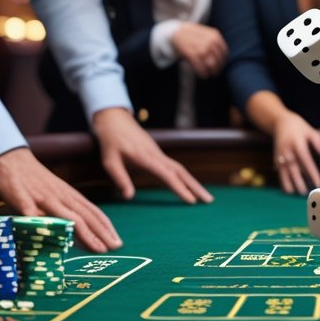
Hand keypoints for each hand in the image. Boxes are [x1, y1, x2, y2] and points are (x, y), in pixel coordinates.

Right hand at [0, 147, 122, 252]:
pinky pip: (31, 212)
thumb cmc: (37, 182)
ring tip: (95, 247)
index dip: (105, 228)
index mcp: (69, 196)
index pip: (92, 212)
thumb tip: (80, 236)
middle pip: (84, 217)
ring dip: (82, 232)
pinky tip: (46, 235)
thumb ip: (67, 213)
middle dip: (100, 234)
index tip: (117, 242)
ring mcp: (42, 198)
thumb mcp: (56, 194)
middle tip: (114, 248)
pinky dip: (41, 223)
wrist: (13, 160)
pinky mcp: (22, 198)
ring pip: (65, 216)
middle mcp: (61, 197)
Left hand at [92, 107, 213, 203]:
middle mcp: (156, 155)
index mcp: (145, 157)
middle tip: (209, 201)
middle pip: (181, 171)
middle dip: (196, 186)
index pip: (167, 175)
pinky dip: (185, 177)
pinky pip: (175, 166)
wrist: (114, 119)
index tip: (191, 201)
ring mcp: (158, 153)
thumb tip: (129, 197)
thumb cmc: (110, 141)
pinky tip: (190, 185)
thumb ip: (120, 178)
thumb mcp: (109, 160)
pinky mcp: (157, 153)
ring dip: (193, 182)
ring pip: (180, 168)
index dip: (179, 188)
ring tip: (205, 197)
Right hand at [171, 22, 228, 78]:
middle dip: (218, 67)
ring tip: (210, 74)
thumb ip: (214, 44)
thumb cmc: (192, 35)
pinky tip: (203, 75)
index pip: (224, 52)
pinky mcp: (192, 54)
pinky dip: (203, 72)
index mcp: (215, 35)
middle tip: (215, 72)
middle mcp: (210, 41)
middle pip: (218, 59)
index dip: (223, 60)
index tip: (221, 65)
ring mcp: (201, 48)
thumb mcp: (206, 34)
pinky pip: (201, 66)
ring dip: (212, 71)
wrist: (176, 31)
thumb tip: (220, 60)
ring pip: (211, 64)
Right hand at [272, 112, 319, 194]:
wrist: (280, 122)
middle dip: (298, 182)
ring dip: (287, 183)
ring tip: (293, 193)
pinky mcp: (276, 158)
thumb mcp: (311, 131)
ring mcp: (280, 155)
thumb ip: (319, 144)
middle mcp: (287, 151)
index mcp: (297, 144)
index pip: (306, 161)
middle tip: (305, 193)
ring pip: (283, 172)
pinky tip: (288, 187)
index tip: (318, 183)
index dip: (312, 173)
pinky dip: (282, 179)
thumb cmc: (298, 127)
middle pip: (293, 169)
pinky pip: (279, 171)